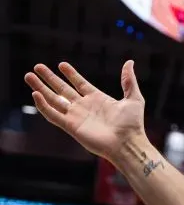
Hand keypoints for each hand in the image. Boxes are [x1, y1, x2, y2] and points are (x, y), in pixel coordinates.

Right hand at [24, 61, 146, 160]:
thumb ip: (128, 80)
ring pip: (53, 100)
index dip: (70, 74)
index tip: (61, 64)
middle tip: (37, 67)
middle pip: (62, 89)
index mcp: (98, 98)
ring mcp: (76, 116)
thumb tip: (130, 62)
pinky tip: (35, 95)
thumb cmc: (132, 124)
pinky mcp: (71, 126)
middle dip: (49, 78)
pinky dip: (43, 106)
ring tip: (28, 76)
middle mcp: (84, 106)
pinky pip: (53, 115)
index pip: (79, 83)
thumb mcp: (134, 98)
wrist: (127, 143)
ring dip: (40, 89)